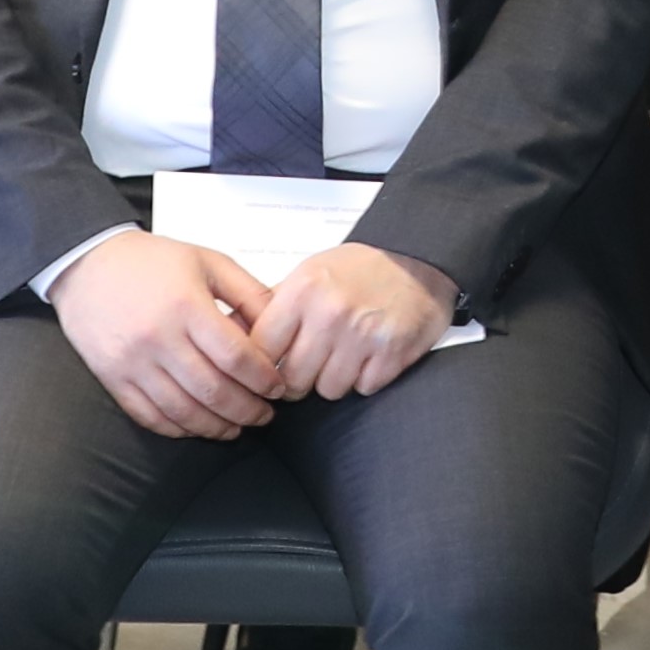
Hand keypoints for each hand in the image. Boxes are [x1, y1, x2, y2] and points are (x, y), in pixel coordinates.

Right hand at [55, 229, 282, 440]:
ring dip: (216, 426)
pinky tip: (197, 427)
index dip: (263, 379)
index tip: (277, 387)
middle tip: (264, 414)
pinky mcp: (112, 377)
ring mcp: (132, 362)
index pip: (235, 356)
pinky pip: (149, 416)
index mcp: (186, 305)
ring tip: (236, 427)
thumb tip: (279, 326)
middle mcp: (158, 337)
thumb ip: (248, 292)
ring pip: (183, 410)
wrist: (86, 263)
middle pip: (213, 390)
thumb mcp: (207, 262)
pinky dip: (178, 429)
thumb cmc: (149, 261)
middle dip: (247, 409)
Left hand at [246, 243, 463, 400]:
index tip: (270, 369)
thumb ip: (274, 305)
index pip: (262, 350)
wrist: (418, 259)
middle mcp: (330, 314)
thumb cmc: (362, 268)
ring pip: (328, 390)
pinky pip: (363, 388)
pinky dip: (364, 379)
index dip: (262, 366)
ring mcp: (363, 336)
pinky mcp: (392, 354)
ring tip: (344, 355)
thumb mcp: (310, 273)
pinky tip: (368, 356)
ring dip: (333, 380)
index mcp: (303, 292)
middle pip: (294, 380)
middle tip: (310, 366)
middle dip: (299, 380)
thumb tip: (230, 330)